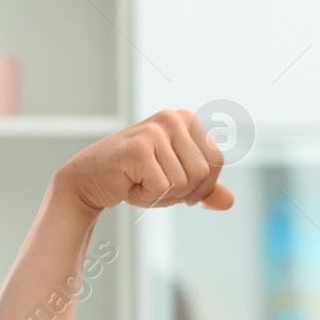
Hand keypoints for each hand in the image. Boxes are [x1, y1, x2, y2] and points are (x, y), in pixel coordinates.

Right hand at [58, 108, 235, 212]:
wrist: (89, 181)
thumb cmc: (135, 179)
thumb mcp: (177, 183)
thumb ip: (205, 190)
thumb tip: (230, 201)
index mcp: (186, 119)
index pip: (216, 160)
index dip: (202, 185)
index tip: (178, 189)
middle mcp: (172, 118)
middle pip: (202, 173)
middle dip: (181, 191)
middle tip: (154, 184)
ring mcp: (155, 130)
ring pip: (183, 182)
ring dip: (161, 194)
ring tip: (140, 181)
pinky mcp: (139, 148)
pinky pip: (162, 187)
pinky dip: (146, 197)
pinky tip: (129, 184)